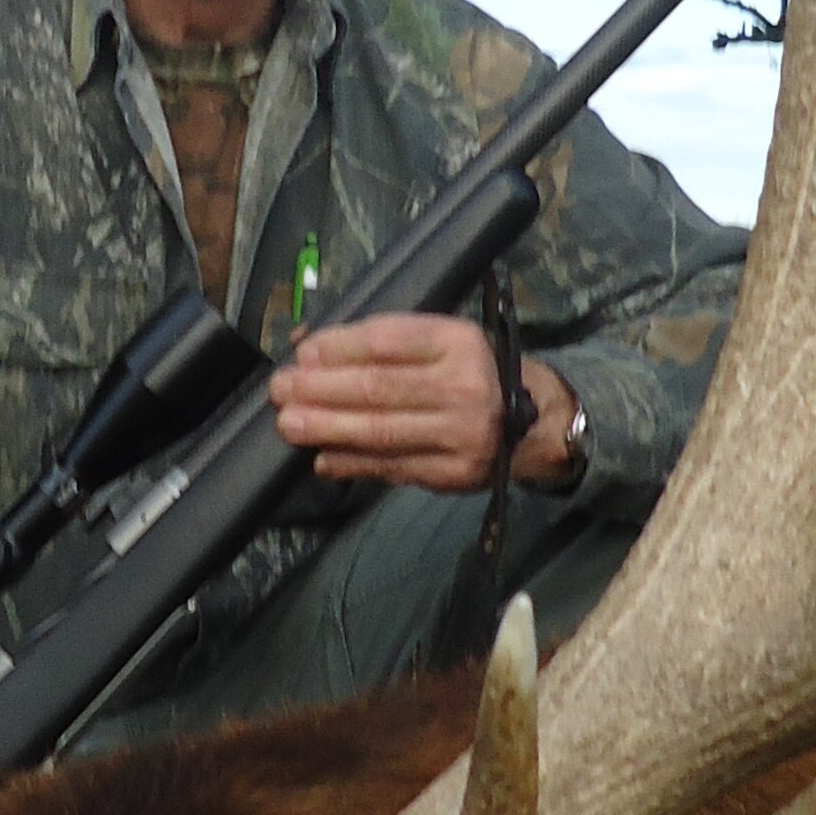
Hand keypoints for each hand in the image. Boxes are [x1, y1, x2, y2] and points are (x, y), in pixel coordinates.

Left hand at [269, 313, 580, 495]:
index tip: (303, 353)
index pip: (388, 341)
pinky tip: (322, 457)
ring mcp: (463, 434)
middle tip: (281, 389)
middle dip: (321, 389)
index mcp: (460, 342)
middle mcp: (466, 386)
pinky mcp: (456, 474)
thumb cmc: (470, 371)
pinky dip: (352, 463)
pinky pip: (392, 468)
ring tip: (289, 423)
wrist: (534, 422)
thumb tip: (307, 345)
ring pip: (381, 431)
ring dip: (327, 428)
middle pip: (378, 388)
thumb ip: (379, 340)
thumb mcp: (438, 340)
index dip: (339, 347)